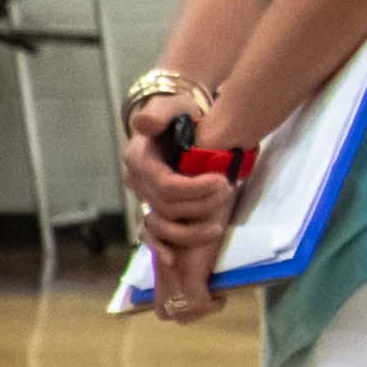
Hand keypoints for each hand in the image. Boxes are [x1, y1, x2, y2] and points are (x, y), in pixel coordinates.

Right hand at [121, 100, 236, 318]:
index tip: (221, 181)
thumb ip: (158, 113)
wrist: (174, 120)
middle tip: (229, 191)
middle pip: (167, 209)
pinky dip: (163, 247)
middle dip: (200, 206)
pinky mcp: (154, 208)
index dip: (194, 190)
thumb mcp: (171, 106)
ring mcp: (144, 198)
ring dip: (191, 231)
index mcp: (139, 161)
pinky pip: (153, 234)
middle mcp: (137, 182)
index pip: (165, 187)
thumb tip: (145, 122)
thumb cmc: (177, 111)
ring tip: (220, 224)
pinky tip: (176, 260)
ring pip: (162, 226)